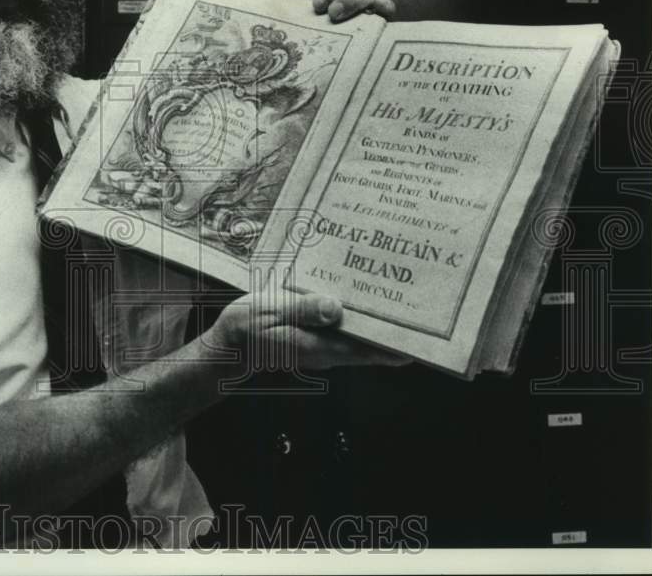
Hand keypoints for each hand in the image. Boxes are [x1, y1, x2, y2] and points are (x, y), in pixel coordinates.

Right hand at [204, 287, 410, 370]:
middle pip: (372, 345)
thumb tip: (336, 307)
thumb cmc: (246, 326)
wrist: (229, 344)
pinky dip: (361, 319)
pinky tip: (367, 301)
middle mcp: (328, 352)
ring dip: (380, 323)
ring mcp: (324, 348)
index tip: (423, 335)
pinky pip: (347, 333)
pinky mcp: (318, 341)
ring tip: (403, 298)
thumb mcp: (268, 311)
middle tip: (421, 305)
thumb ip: (302, 310)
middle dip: (395, 329)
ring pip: (362, 339)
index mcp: (318, 346)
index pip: (368, 350)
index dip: (396, 345)